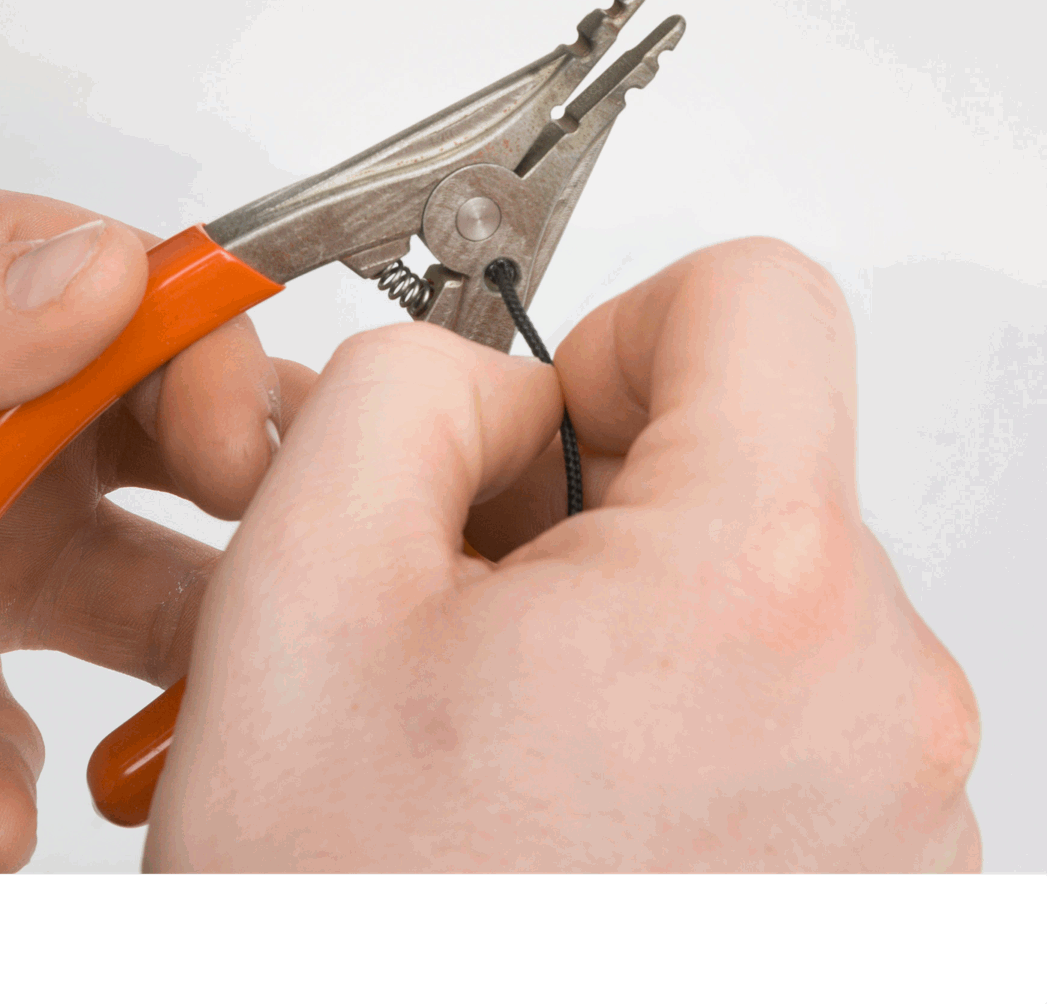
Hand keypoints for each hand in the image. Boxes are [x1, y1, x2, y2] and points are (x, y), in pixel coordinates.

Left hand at [0, 170, 314, 872]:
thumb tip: (103, 279)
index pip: (148, 313)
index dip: (216, 374)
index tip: (239, 457)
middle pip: (184, 457)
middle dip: (256, 510)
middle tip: (293, 570)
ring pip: (137, 609)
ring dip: (185, 665)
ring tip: (208, 715)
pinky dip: (5, 790)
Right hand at [145, 238, 980, 872]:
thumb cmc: (349, 902)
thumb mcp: (303, 583)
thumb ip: (403, 393)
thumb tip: (493, 382)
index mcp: (753, 585)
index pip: (760, 297)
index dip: (628, 328)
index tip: (550, 432)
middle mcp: (876, 692)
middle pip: (752, 446)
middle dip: (604, 492)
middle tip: (486, 606)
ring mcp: (895, 791)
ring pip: (760, 570)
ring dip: (631, 601)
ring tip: (516, 715)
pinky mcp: (878, 854)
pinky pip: (784, 682)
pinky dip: (676, 692)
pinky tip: (573, 779)